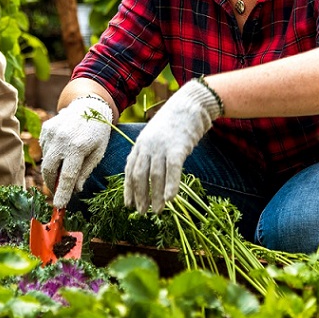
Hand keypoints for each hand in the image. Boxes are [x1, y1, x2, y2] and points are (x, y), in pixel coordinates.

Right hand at [39, 95, 113, 208]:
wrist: (89, 105)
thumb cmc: (97, 132)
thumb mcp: (98, 152)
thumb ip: (85, 171)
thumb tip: (74, 190)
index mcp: (78, 147)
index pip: (67, 176)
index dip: (62, 193)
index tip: (58, 206)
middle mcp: (62, 139)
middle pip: (49, 170)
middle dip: (52, 184)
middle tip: (58, 191)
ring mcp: (51, 133)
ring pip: (46, 161)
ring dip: (53, 168)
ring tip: (66, 162)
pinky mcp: (45, 129)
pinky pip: (44, 149)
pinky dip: (51, 155)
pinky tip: (62, 149)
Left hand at [124, 78, 222, 213]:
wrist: (190, 104)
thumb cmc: (174, 122)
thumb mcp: (155, 136)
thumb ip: (149, 152)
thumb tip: (147, 174)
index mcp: (140, 143)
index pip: (129, 170)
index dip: (128, 189)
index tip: (128, 204)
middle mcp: (147, 146)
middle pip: (139, 175)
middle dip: (139, 196)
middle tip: (141, 212)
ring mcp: (162, 146)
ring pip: (154, 176)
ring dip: (155, 196)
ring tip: (157, 211)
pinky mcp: (178, 147)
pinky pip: (172, 170)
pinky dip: (170, 185)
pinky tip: (170, 199)